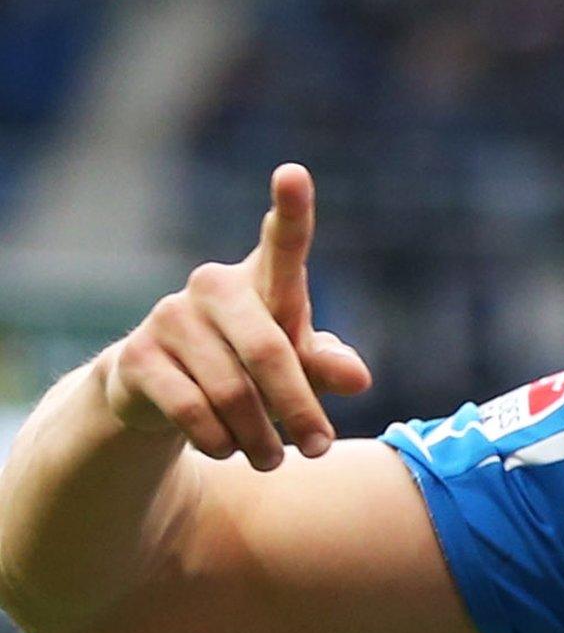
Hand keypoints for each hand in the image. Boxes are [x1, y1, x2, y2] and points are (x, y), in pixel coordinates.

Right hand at [99, 163, 371, 469]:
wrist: (161, 392)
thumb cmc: (249, 365)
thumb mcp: (296, 364)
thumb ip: (326, 365)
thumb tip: (357, 377)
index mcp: (264, 279)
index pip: (283, 242)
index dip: (291, 208)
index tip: (293, 173)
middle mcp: (215, 286)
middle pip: (271, 352)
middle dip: (299, 409)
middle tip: (318, 448)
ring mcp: (171, 317)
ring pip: (232, 392)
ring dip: (260, 438)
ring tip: (271, 460)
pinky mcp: (137, 357)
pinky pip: (190, 410)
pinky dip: (218, 441)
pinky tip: (226, 449)